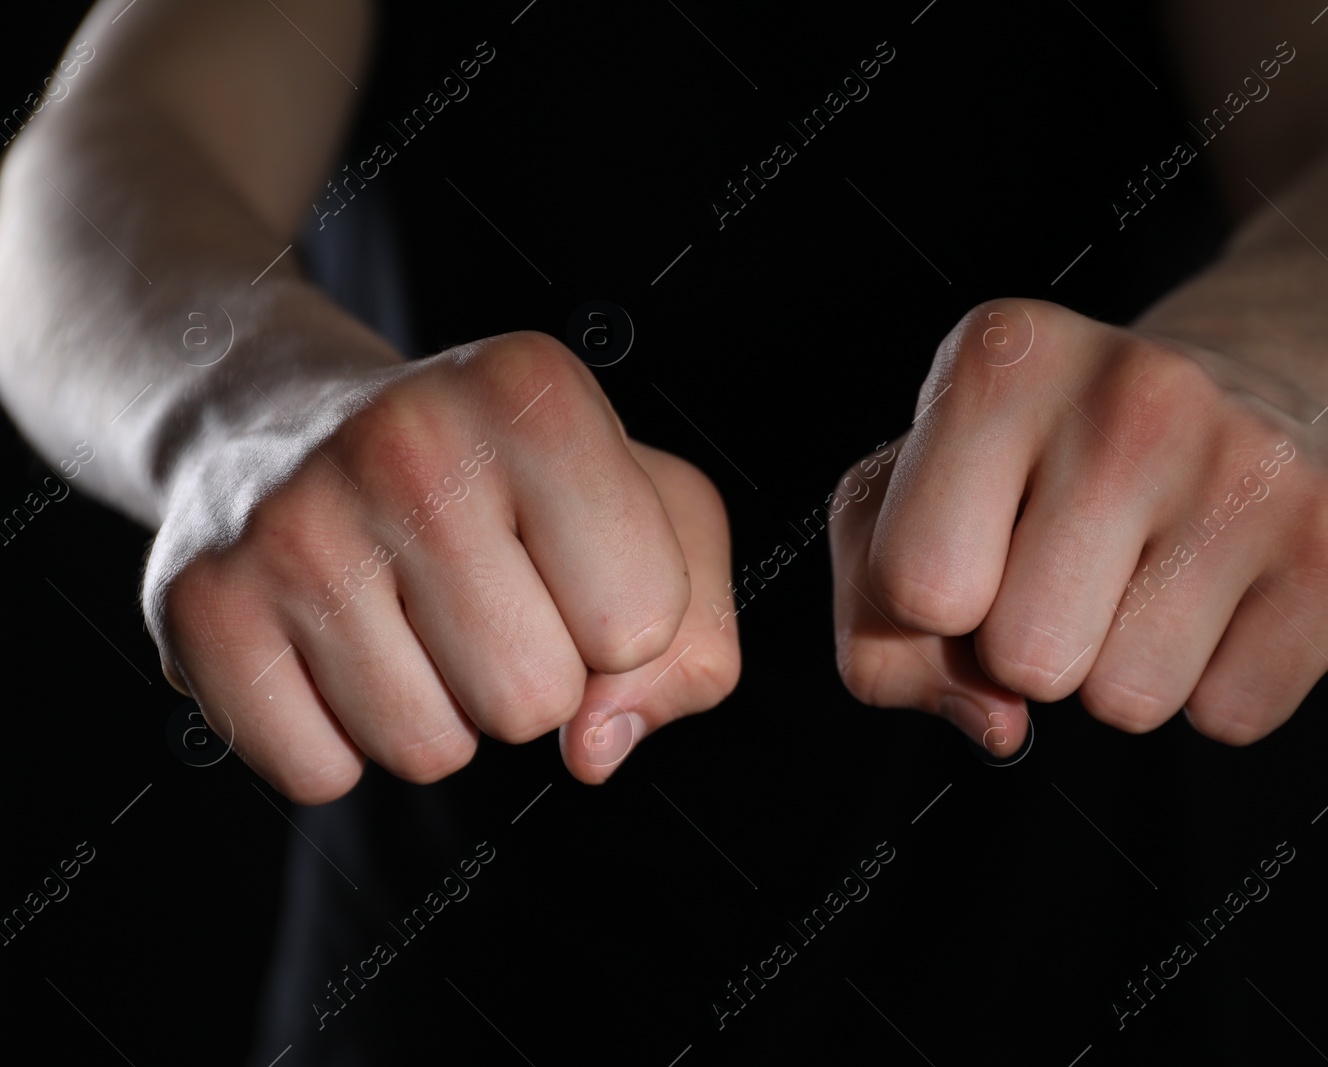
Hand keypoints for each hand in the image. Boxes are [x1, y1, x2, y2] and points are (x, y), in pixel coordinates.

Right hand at [144, 332, 739, 800]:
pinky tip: (327, 642)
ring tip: (400, 608)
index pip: (641, 624)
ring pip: (429, 750)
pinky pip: (320, 775)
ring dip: (438, 710)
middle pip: (534, 700)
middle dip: (530, 676)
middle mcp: (408, 440)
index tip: (569, 557)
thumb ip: (692, 638)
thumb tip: (595, 747)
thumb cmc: (509, 481)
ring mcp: (290, 522)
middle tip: (476, 589)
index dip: (622, 622)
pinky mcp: (199, 604)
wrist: (284, 420)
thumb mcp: (648, 513)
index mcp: (536, 397)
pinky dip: (340, 740)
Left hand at [829, 299, 1327, 752]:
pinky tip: (1226, 589)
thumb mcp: (908, 508)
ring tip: (1152, 568)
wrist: (1245, 386)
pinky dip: (1217, 684)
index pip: (915, 586)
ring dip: (1122, 669)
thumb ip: (877, 630)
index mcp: (1000, 358)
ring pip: (1128, 702)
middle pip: (1024, 658)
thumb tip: (996, 721)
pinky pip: (1233, 716)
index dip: (932, 606)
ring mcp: (1253, 456)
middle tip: (1076, 563)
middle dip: (1030, 648)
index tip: (977, 544)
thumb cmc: (1040, 463)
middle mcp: (1134, 387)